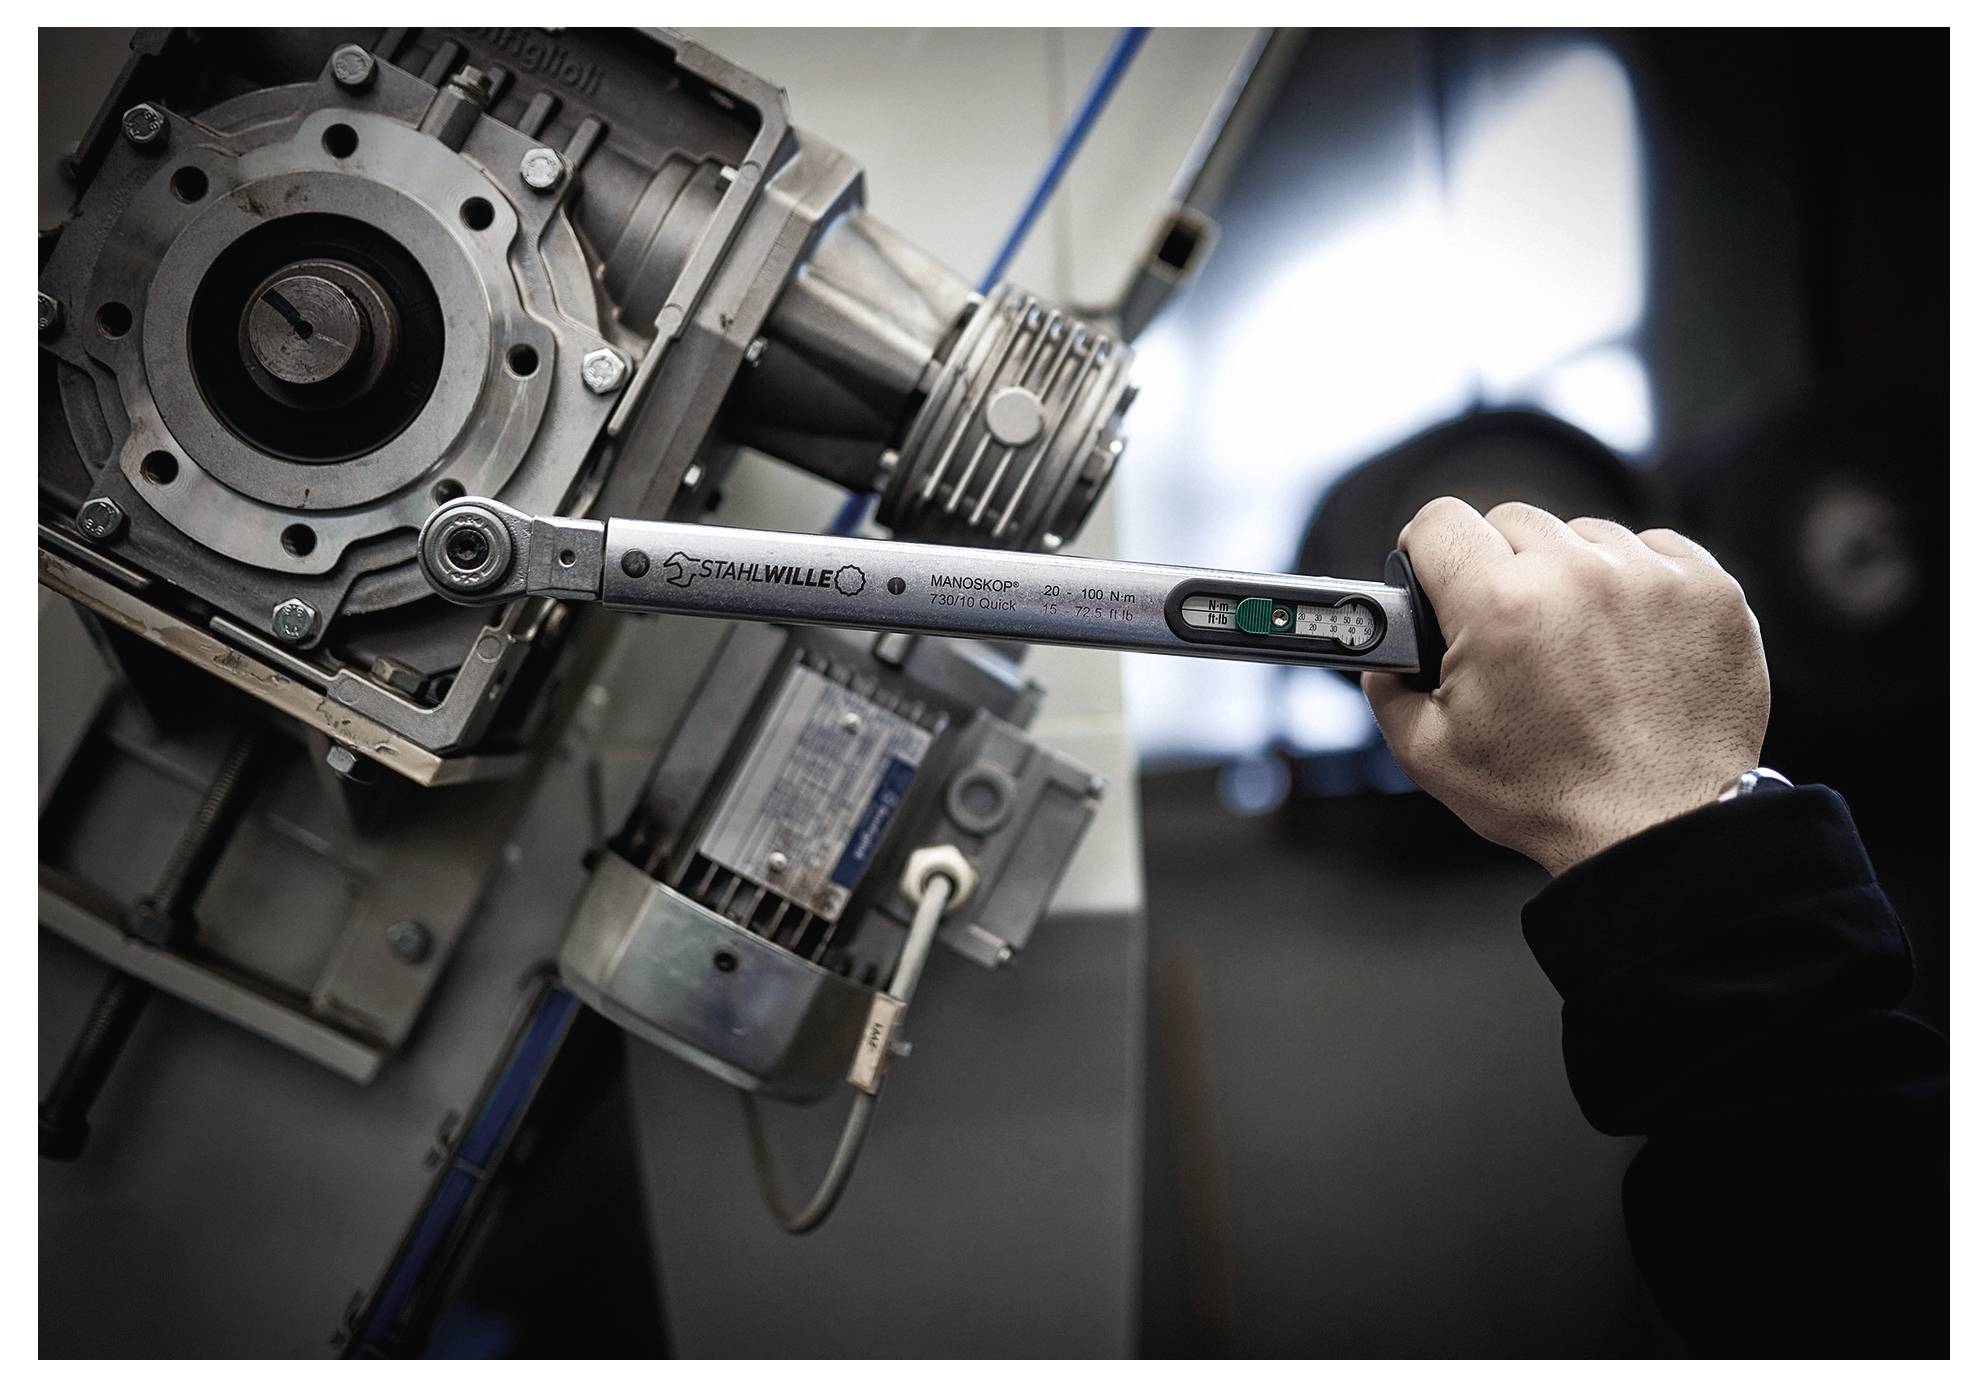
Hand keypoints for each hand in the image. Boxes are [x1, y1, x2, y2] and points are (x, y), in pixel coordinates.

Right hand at [1362, 498, 1769, 874]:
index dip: (1425, 550)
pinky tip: (1626, 637)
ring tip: (1574, 640)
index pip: (1439, 521)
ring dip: (1569, 572)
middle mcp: (1577, 575)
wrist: (1658, 830)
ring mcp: (1652, 577)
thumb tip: (1384, 653)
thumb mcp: (1430, 753)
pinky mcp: (1710, 590)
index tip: (1436, 575)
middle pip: (1511, 519)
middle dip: (1498, 566)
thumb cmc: (1547, 796)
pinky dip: (1635, 581)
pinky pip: (1655, 549)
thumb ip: (1386, 688)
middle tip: (1508, 629)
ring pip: (1583, 533)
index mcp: (1499, 605)